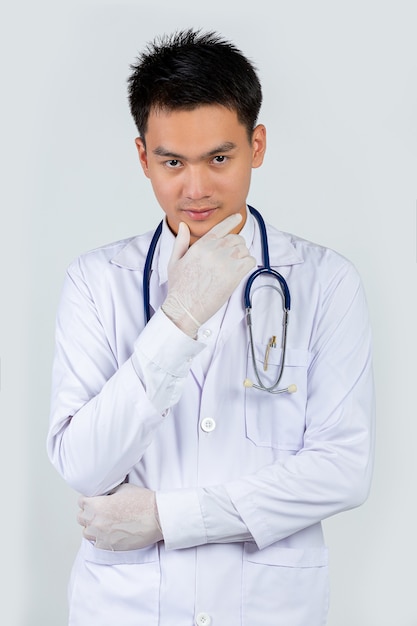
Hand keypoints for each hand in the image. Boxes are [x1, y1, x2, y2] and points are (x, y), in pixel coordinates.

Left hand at [77, 483, 162, 550]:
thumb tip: (104, 495)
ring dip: (91, 527)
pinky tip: (109, 532)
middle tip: (98, 510)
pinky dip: (100, 538)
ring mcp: (102, 536)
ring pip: (86, 532)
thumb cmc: (143, 502)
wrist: (157, 517)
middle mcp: (96, 521)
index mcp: (97, 505)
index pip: (81, 502)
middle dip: (88, 513)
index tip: (93, 500)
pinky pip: (96, 543)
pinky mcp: (110, 546)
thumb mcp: (123, 488)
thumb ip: (109, 493)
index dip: (88, 499)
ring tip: (102, 522)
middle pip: (81, 518)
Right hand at [162, 213, 255, 336]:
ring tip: (232, 267)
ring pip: (244, 249)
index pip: (220, 227)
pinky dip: (248, 265)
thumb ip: (180, 241)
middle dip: (236, 245)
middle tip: (231, 258)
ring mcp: (225, 262)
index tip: (237, 216)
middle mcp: (214, 251)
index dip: (231, 220)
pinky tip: (239, 272)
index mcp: (201, 246)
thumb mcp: (174, 261)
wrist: (184, 308)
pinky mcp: (234, 275)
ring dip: (242, 255)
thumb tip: (182, 225)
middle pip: (235, 238)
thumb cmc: (179, 288)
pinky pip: (250, 261)